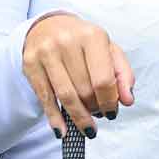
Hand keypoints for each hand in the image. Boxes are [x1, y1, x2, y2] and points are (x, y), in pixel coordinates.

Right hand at [22, 12, 134, 135]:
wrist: (48, 26)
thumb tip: (128, 100)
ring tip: (87, 129)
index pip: (104, 79)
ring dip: (78, 118)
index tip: (111, 113)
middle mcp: (67, 41)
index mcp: (92, 36)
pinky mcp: (30, 64)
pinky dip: (55, 118)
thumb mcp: (108, 51)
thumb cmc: (83, 42)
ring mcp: (46, 52)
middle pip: (85, 89)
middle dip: (94, 108)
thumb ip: (123, 75)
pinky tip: (63, 131)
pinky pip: (45, 98)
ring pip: (65, 96)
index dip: (109, 101)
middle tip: (98, 115)